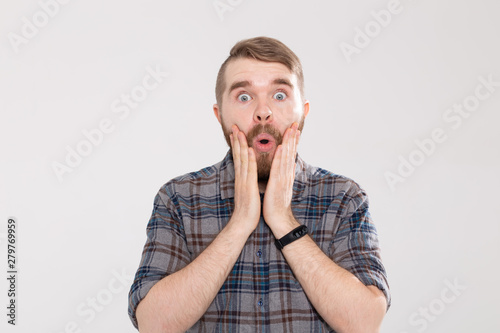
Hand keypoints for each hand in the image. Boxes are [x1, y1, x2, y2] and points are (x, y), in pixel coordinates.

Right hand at [229, 125, 260, 234]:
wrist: (243, 223)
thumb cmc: (247, 210)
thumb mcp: (247, 192)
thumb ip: (246, 182)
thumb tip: (247, 176)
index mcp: (241, 178)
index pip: (238, 158)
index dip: (237, 145)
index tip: (236, 133)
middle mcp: (240, 177)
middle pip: (238, 155)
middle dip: (236, 140)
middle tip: (234, 126)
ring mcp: (243, 181)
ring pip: (242, 159)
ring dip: (241, 145)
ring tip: (239, 132)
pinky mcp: (249, 187)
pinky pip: (250, 170)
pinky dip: (249, 159)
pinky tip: (249, 149)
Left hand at [263, 122, 300, 237]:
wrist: (279, 219)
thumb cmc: (277, 204)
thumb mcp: (281, 187)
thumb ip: (284, 175)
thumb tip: (288, 166)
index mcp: (286, 174)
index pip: (290, 155)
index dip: (292, 142)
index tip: (294, 130)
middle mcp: (287, 174)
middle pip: (291, 153)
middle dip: (293, 138)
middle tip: (295, 124)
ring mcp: (284, 178)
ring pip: (287, 157)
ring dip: (289, 143)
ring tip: (291, 130)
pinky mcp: (278, 184)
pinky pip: (279, 168)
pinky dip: (281, 157)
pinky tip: (282, 147)